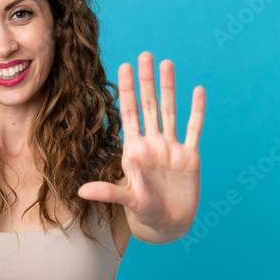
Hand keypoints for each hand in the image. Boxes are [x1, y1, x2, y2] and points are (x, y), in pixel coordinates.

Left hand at [78, 52, 204, 231]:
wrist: (167, 224)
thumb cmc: (143, 212)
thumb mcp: (126, 200)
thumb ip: (107, 192)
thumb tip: (81, 192)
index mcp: (135, 149)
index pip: (130, 113)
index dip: (128, 90)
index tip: (123, 65)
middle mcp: (153, 143)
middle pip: (149, 105)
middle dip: (146, 81)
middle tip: (144, 54)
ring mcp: (172, 148)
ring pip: (170, 111)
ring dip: (170, 88)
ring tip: (167, 63)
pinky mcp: (190, 157)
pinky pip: (195, 129)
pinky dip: (197, 111)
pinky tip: (198, 91)